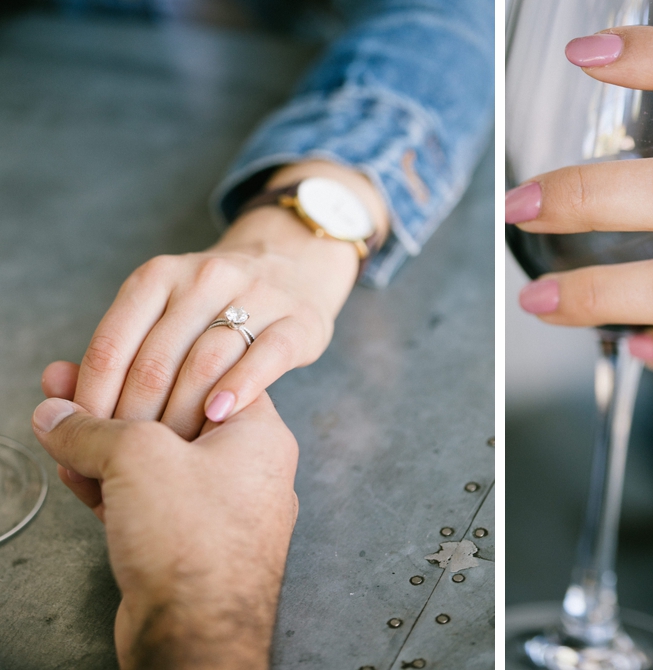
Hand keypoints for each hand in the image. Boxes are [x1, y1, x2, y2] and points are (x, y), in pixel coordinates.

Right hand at [36, 362, 298, 669]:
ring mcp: (218, 508)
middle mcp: (247, 469)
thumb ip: (92, 428)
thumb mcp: (138, 460)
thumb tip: (55, 411)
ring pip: (154, 462)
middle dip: (117, 403)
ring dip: (103, 443)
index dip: (159, 362)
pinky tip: (70, 464)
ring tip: (56, 418)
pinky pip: (145, 500)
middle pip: (175, 419)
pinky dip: (108, 483)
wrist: (194, 635)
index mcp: (260, 435)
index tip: (117, 354)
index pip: (212, 377)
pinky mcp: (186, 544)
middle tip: (70, 384)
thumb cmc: (192, 541)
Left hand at [70, 160, 388, 439]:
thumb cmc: (214, 307)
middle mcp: (204, 277)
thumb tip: (54, 390)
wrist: (291, 266)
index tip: (85, 441)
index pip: (112, 346)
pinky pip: (265, 357)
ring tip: (169, 451)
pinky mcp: (298, 320)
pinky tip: (219, 418)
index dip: (92, 400)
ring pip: (206, 362)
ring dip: (182, 416)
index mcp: (158, 275)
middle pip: (155, 361)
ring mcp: (256, 295)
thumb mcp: (160, 310)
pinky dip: (239, 389)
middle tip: (126, 462)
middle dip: (135, 420)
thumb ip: (114, 350)